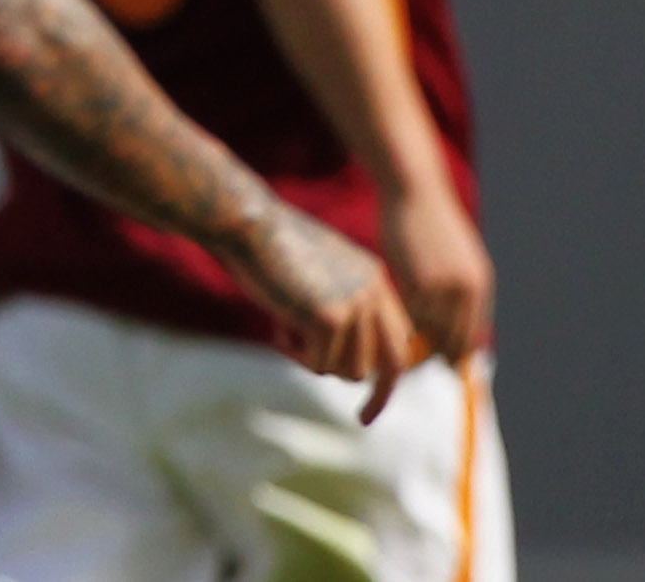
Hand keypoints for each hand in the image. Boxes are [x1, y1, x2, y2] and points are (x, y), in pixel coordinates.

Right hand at [225, 206, 417, 422]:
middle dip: (380, 398)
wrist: (245, 224)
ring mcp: (355, 305)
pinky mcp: (329, 318)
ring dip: (315, 362)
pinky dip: (293, 354)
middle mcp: (374, 293)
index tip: (374, 396)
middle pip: (392, 364)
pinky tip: (275, 327)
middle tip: (363, 420)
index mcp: (375, 279)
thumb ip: (335, 308)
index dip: (388, 370)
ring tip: (285, 335)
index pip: (399, 338)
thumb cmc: (266, 248)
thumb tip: (340, 359)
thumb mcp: (314, 276)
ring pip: (350, 370)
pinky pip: (318, 363)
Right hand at [381, 183, 493, 363]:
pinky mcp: (418, 281)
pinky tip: (381, 318)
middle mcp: (467, 292)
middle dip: (430, 356)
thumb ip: (455, 291)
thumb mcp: (453, 258)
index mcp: (479, 288)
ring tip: (389, 343)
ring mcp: (444, 288)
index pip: (469, 340)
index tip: (431, 365)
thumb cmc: (428, 223)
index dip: (451, 357)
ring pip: (426, 331)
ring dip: (409, 339)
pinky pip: (407, 314)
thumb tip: (448, 326)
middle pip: (451, 343)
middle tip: (407, 363)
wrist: (416, 191)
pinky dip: (395, 320)